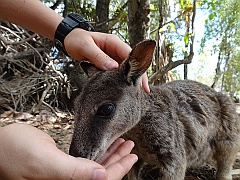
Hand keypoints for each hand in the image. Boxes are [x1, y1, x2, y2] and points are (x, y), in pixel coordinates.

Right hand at [0, 123, 137, 179]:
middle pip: (101, 175)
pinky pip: (85, 162)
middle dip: (118, 161)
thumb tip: (101, 176)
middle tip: (130, 147)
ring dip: (110, 156)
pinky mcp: (62, 167)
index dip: (119, 169)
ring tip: (122, 144)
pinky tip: (104, 146)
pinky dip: (97, 153)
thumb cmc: (12, 152)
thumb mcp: (44, 160)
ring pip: (95, 168)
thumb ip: (73, 171)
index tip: (132, 156)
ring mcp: (65, 176)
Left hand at [64, 29, 149, 92]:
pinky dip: (122, 79)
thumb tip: (113, 68)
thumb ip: (98, 57)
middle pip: (131, 63)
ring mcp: (113, 56)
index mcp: (113, 42)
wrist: (69, 40)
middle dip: (139, 75)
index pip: (129, 54)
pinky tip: (125, 89)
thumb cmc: (76, 40)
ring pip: (126, 68)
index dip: (137, 67)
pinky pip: (118, 71)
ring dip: (132, 79)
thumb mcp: (86, 47)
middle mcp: (116, 49)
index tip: (141, 81)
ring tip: (138, 93)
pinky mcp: (109, 62)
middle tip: (145, 91)